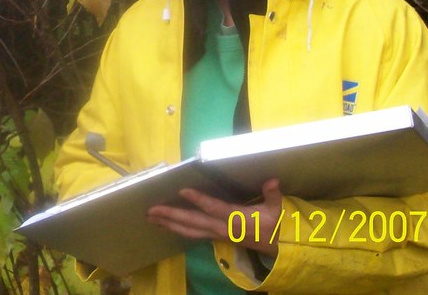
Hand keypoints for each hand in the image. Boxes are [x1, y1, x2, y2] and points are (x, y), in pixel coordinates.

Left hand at [145, 178, 282, 256]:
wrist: (276, 247)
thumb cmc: (274, 224)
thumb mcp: (276, 209)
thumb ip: (273, 194)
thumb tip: (273, 181)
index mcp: (235, 218)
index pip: (214, 209)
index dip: (199, 200)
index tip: (183, 190)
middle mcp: (222, 227)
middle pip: (193, 222)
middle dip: (171, 215)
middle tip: (151, 210)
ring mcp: (216, 234)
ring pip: (189, 230)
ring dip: (169, 224)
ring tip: (151, 218)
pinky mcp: (214, 236)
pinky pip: (192, 234)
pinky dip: (177, 228)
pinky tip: (165, 224)